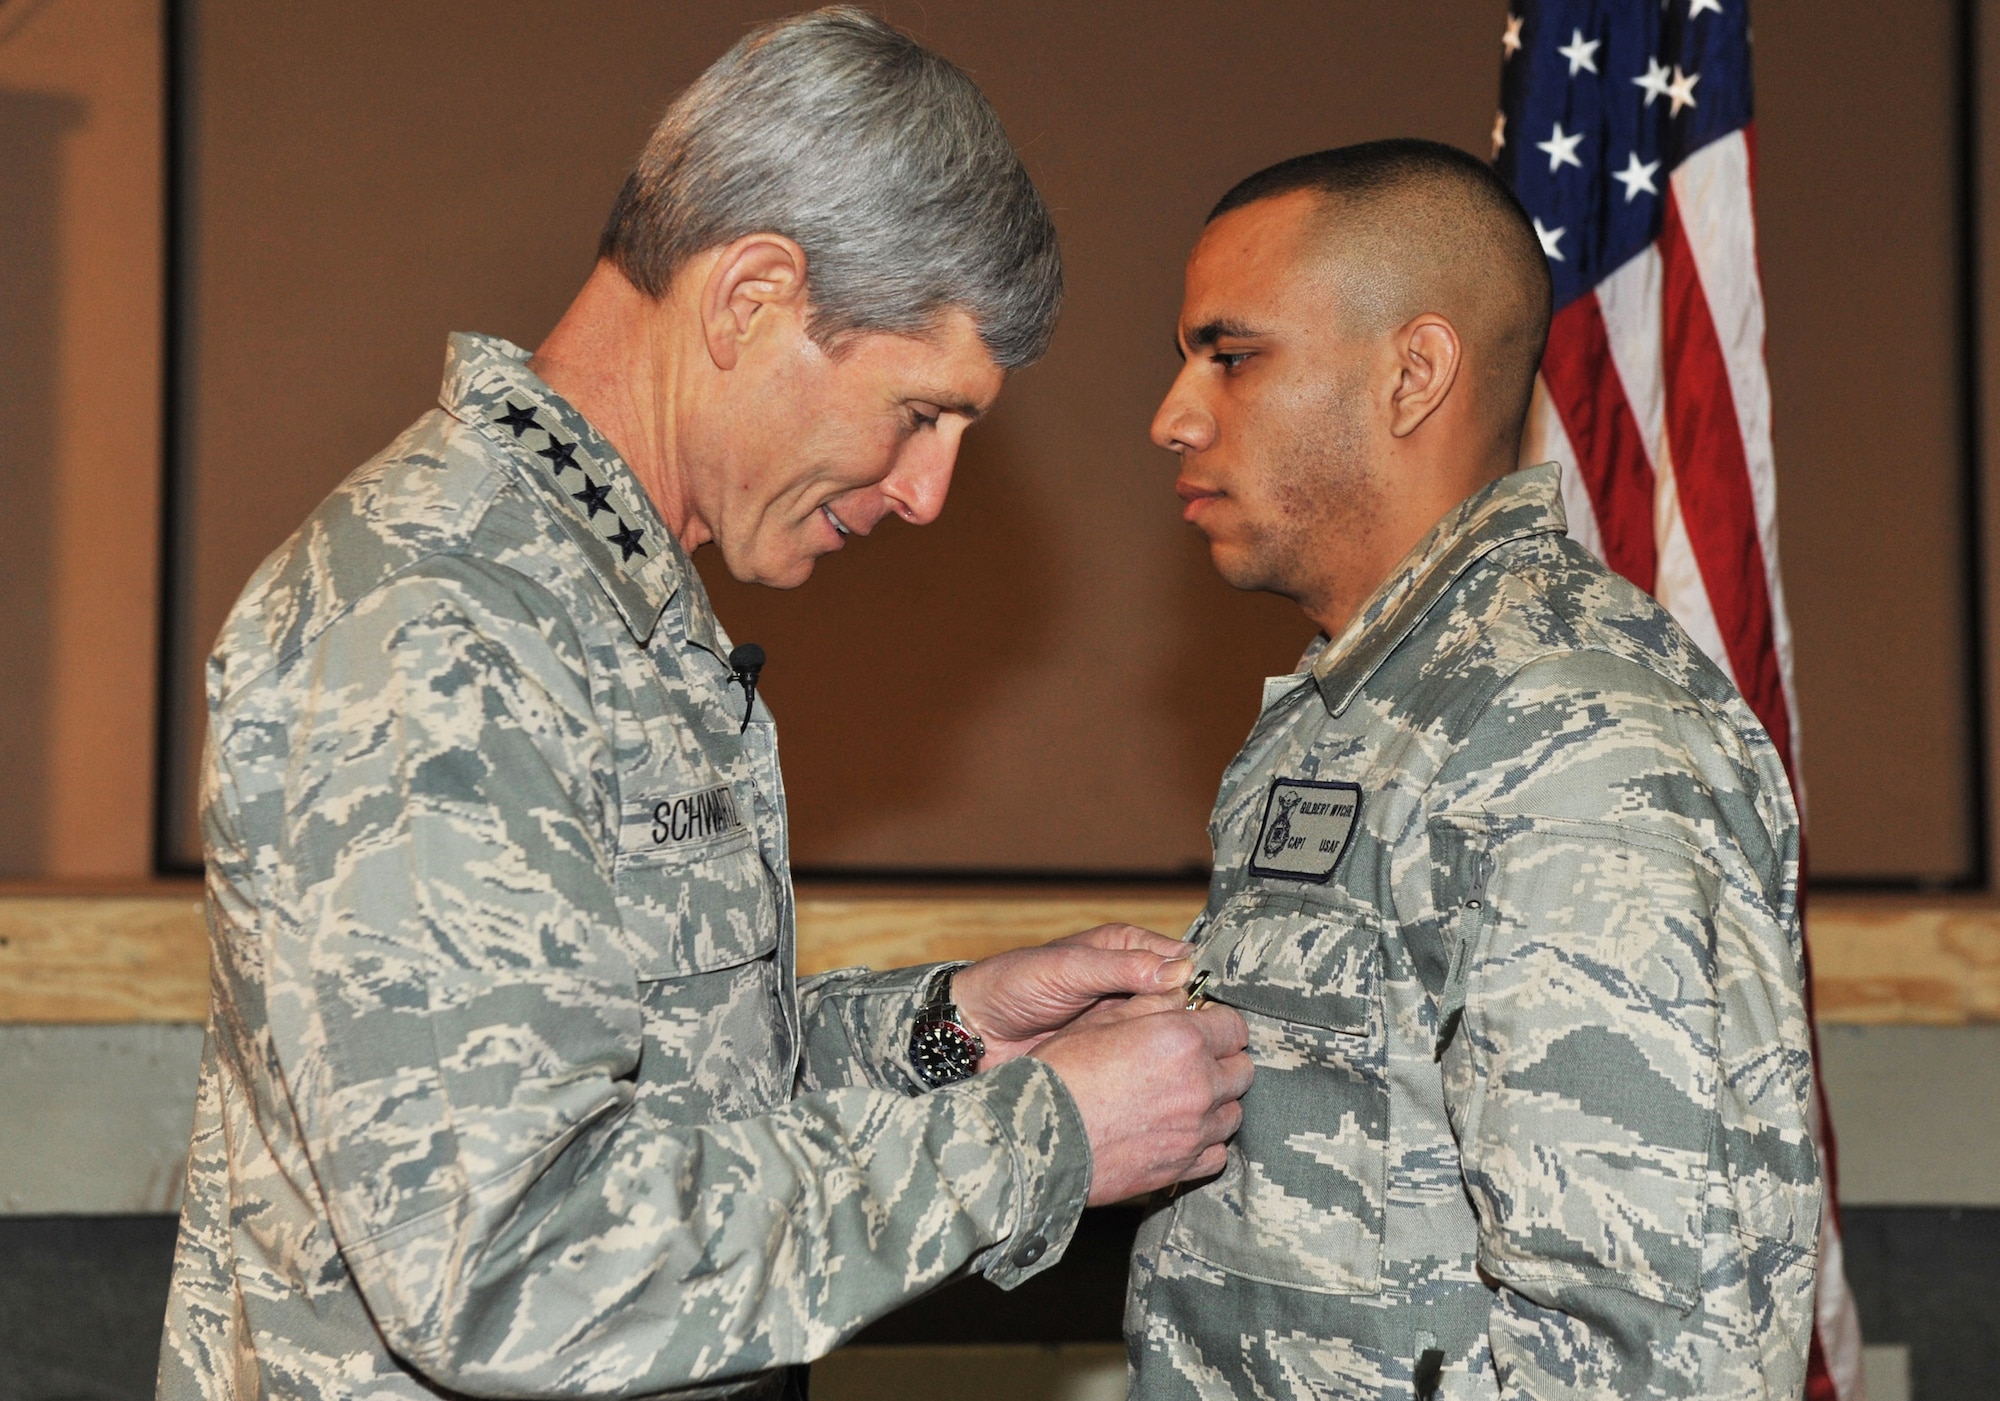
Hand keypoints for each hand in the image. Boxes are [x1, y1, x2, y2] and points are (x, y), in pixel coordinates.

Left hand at [949, 924, 1193, 1067]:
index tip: (1218, 1011)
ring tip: (1196, 1072)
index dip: (1203, 985)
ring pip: (1171, 1035)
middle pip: (1186, 1002)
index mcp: (1128, 949)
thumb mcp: (1066, 968)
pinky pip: (1148, 1061)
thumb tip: (1180, 972)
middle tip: (1213, 1049)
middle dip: (1199, 1024)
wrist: (975, 1032)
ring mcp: (1125, 1022)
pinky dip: (1158, 1071)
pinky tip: (1168, 1086)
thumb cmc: (1013, 985)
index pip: (1184, 962)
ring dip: (1181, 1052)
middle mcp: (1133, 983)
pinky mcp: (1114, 1055)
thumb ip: (1121, 968)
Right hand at [1031, 1002, 1251, 1204]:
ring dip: (1214, 1103)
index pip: (1234, 1026)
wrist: (1035, 1139)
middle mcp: (1199, 1084)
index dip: (1217, 1024)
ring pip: (1233, 1112)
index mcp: (1182, 1039)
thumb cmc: (1061, 1073)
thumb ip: (1151, 1004)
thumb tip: (1182, 996)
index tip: (1199, 1028)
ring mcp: (1195, 1131)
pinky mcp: (1183, 1167)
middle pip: (1242, 1070)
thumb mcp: (1100, 1021)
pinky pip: (1217, 1152)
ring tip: (1178, 1099)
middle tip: (1188, 1063)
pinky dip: (1203, 1142)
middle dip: (1221, 1062)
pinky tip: (1176, 1132)